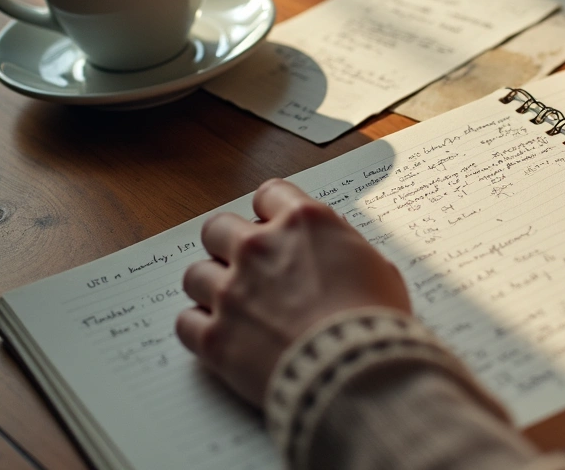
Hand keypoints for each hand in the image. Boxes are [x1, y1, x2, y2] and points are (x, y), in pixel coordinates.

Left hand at [176, 179, 409, 406]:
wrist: (357, 371)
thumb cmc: (376, 321)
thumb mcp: (378, 268)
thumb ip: (344, 249)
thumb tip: (333, 249)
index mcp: (304, 223)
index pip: (269, 194)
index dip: (272, 212)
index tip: (275, 226)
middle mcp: (260, 248)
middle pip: (217, 228)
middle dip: (228, 244)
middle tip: (246, 266)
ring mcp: (232, 292)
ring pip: (196, 274)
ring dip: (213, 287)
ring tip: (233, 305)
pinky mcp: (216, 337)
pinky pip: (186, 322)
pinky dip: (201, 328)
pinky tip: (222, 334)